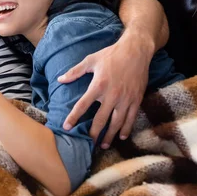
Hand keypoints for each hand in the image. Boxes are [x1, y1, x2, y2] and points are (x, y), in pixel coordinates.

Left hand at [57, 32, 150, 148]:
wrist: (136, 51)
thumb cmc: (111, 54)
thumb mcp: (91, 60)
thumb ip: (75, 72)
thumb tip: (60, 79)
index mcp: (98, 85)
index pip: (82, 105)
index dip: (74, 117)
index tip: (67, 127)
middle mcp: (112, 95)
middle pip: (100, 119)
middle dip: (93, 133)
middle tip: (88, 143)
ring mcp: (125, 99)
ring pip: (116, 123)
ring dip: (110, 136)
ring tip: (104, 145)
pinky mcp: (136, 99)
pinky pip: (131, 118)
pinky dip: (126, 129)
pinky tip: (121, 136)